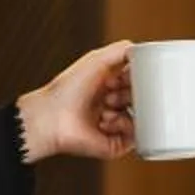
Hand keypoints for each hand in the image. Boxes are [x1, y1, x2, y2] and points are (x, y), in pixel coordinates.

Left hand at [17, 41, 135, 163]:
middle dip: (129, 92)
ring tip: (106, 105)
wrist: (52, 117)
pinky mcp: (115, 144)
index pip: (137, 81)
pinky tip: (105, 121)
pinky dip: (123, 125)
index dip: (135, 77)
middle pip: (141, 98)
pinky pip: (135, 136)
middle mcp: (113, 106)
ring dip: (124, 107)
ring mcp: (115, 126)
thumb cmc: (68, 89)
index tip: (126, 74)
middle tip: (112, 91)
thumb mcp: (97, 59)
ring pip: (140, 116)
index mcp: (109, 87)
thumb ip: (122, 50)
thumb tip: (142, 51)